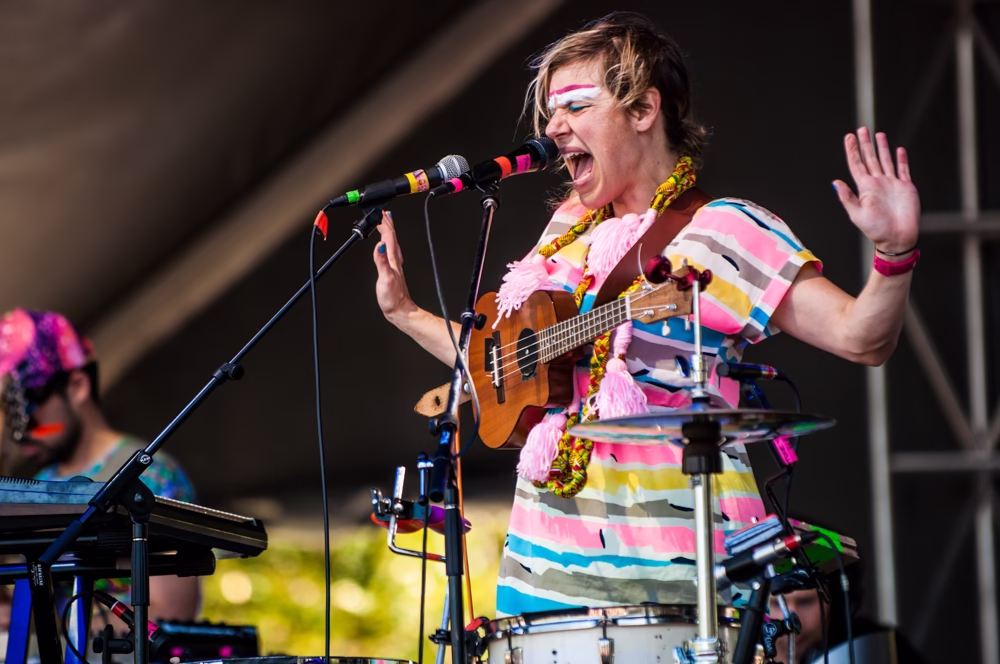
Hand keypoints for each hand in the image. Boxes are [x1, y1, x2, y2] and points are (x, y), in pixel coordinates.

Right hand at [373, 211, 414, 321]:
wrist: (400, 310)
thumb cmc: (393, 297)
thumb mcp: (385, 278)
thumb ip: (381, 261)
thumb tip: (379, 245)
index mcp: (392, 260)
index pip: (389, 237)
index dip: (385, 224)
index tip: (380, 214)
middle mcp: (395, 261)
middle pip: (392, 238)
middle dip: (388, 224)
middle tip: (384, 213)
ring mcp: (395, 266)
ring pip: (392, 244)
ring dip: (388, 233)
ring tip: (385, 225)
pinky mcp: (393, 271)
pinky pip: (390, 252)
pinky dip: (387, 244)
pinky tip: (385, 246)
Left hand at [834, 127, 919, 252]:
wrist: (897, 238)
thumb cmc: (876, 229)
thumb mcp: (857, 214)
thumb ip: (847, 197)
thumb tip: (835, 183)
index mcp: (865, 188)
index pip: (856, 164)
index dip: (852, 150)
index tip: (849, 137)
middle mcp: (877, 183)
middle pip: (870, 158)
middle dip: (865, 144)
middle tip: (861, 129)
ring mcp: (892, 184)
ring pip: (886, 161)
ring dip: (882, 148)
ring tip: (878, 134)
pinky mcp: (906, 187)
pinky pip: (903, 170)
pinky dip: (901, 160)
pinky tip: (898, 150)